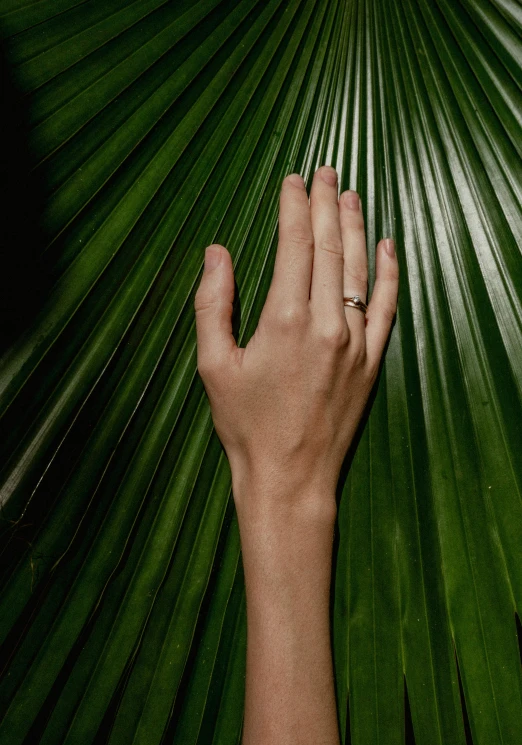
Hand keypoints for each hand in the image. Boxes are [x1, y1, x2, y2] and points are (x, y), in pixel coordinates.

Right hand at [195, 166, 397, 518]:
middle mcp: (327, 323)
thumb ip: (213, 305)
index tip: (294, 180)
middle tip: (326, 170)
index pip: (295, 244)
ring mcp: (356, 341)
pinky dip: (389, 273)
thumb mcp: (213, 366)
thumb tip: (217, 253)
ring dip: (356, 227)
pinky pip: (386, 306)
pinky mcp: (372, 361)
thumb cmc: (247, 426)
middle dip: (327, 203)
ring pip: (359, 269)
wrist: (290, 478)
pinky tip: (388, 246)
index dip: (295, 207)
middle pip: (330, 247)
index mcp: (284, 319)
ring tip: (352, 194)